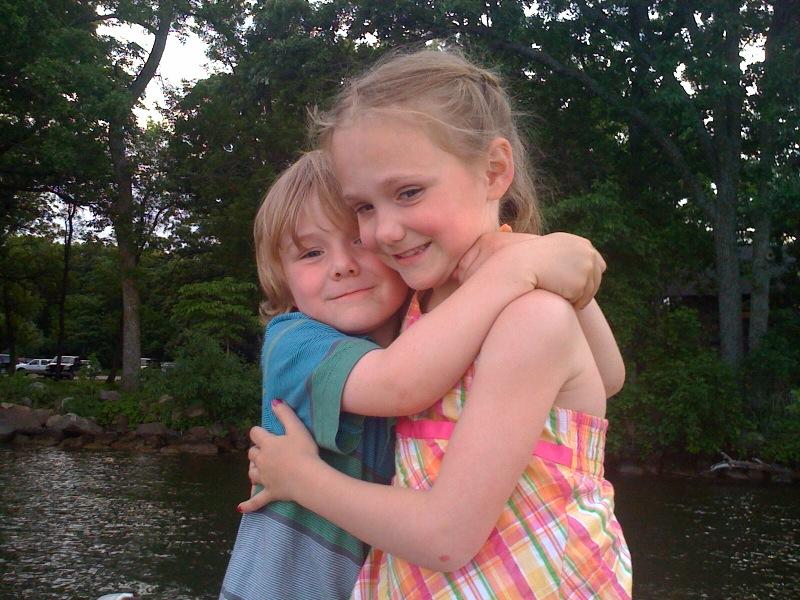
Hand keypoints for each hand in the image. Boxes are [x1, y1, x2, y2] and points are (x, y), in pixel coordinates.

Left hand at [237, 400, 319, 512]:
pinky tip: (241, 508)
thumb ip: (285, 414)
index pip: (255, 433)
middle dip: (257, 451)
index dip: (260, 432)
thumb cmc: (304, 452)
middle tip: (268, 450)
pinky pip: (256, 500)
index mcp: (267, 444)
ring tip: (259, 468)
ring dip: (253, 469)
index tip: (268, 433)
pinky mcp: (269, 492)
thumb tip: (273, 401)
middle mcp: (261, 460)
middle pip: (252, 453)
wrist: (308, 478)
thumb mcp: (297, 428)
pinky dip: (248, 504)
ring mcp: (264, 478)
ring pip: (251, 472)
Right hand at [457, 230, 605, 308]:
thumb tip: (596, 266)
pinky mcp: (581, 282)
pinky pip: (581, 300)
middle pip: (596, 280)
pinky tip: (555, 294)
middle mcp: (588, 253)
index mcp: (581, 243)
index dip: (585, 277)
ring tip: (555, 290)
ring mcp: (586, 267)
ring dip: (576, 297)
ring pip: (590, 292)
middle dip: (584, 289)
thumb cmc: (531, 261)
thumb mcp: (552, 253)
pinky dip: (571, 302)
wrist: (520, 266)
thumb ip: (570, 257)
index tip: (570, 282)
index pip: (598, 264)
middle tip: (562, 291)